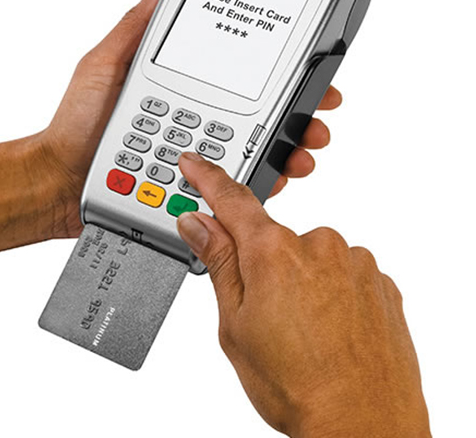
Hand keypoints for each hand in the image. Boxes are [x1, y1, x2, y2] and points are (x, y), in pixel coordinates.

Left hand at [38, 0, 341, 236]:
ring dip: (289, 148)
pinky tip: (278, 178)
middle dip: (298, 111)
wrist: (59, 180)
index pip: (235, 76)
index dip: (274, 70)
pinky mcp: (192, 189)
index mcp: (180, 89)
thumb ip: (135, 28)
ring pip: (253, 151)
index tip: (305, 64)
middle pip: (256, 114)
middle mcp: (194, 121)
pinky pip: (233, 187)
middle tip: (321, 110)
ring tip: (305, 150)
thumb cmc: (77, 124)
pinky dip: (260, 182)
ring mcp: (195, 155)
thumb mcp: (104, 65)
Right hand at [176, 153, 430, 437]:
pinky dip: (332, 293)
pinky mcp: (379, 282)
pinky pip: (343, 274)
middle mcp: (318, 245)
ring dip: (302, 283)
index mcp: (273, 252)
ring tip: (304, 331)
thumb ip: (219, 263)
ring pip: (310, 259)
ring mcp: (354, 262)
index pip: (231, 200)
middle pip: (274, 239)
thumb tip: (198, 224)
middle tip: (267, 315)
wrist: (364, 427)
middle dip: (264, 266)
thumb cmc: (297, 385)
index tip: (194, 163)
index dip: (207, 179)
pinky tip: (331, 330)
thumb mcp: (236, 325)